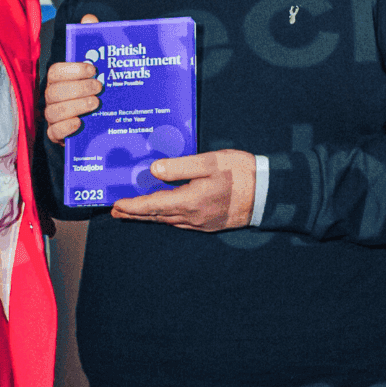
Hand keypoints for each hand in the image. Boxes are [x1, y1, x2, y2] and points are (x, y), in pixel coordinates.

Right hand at [44, 14, 101, 144]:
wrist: (99, 124)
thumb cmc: (94, 90)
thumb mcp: (97, 66)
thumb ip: (92, 42)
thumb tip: (89, 18)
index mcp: (59, 80)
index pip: (55, 71)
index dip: (72, 69)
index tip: (93, 68)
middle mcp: (53, 97)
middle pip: (54, 91)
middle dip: (77, 88)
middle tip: (99, 87)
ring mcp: (53, 117)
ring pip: (53, 111)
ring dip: (75, 106)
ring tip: (95, 104)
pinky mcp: (58, 136)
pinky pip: (54, 132)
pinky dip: (66, 128)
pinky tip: (80, 123)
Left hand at [111, 150, 256, 231]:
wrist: (269, 193)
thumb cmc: (241, 173)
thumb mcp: (209, 163)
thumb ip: (180, 167)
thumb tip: (154, 171)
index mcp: (189, 201)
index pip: (152, 206)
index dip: (132, 206)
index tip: (116, 205)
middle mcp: (192, 216)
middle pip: (156, 216)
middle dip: (135, 214)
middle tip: (117, 211)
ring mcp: (201, 222)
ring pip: (167, 221)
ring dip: (149, 217)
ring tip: (134, 212)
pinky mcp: (210, 223)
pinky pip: (180, 222)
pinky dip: (165, 218)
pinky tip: (163, 213)